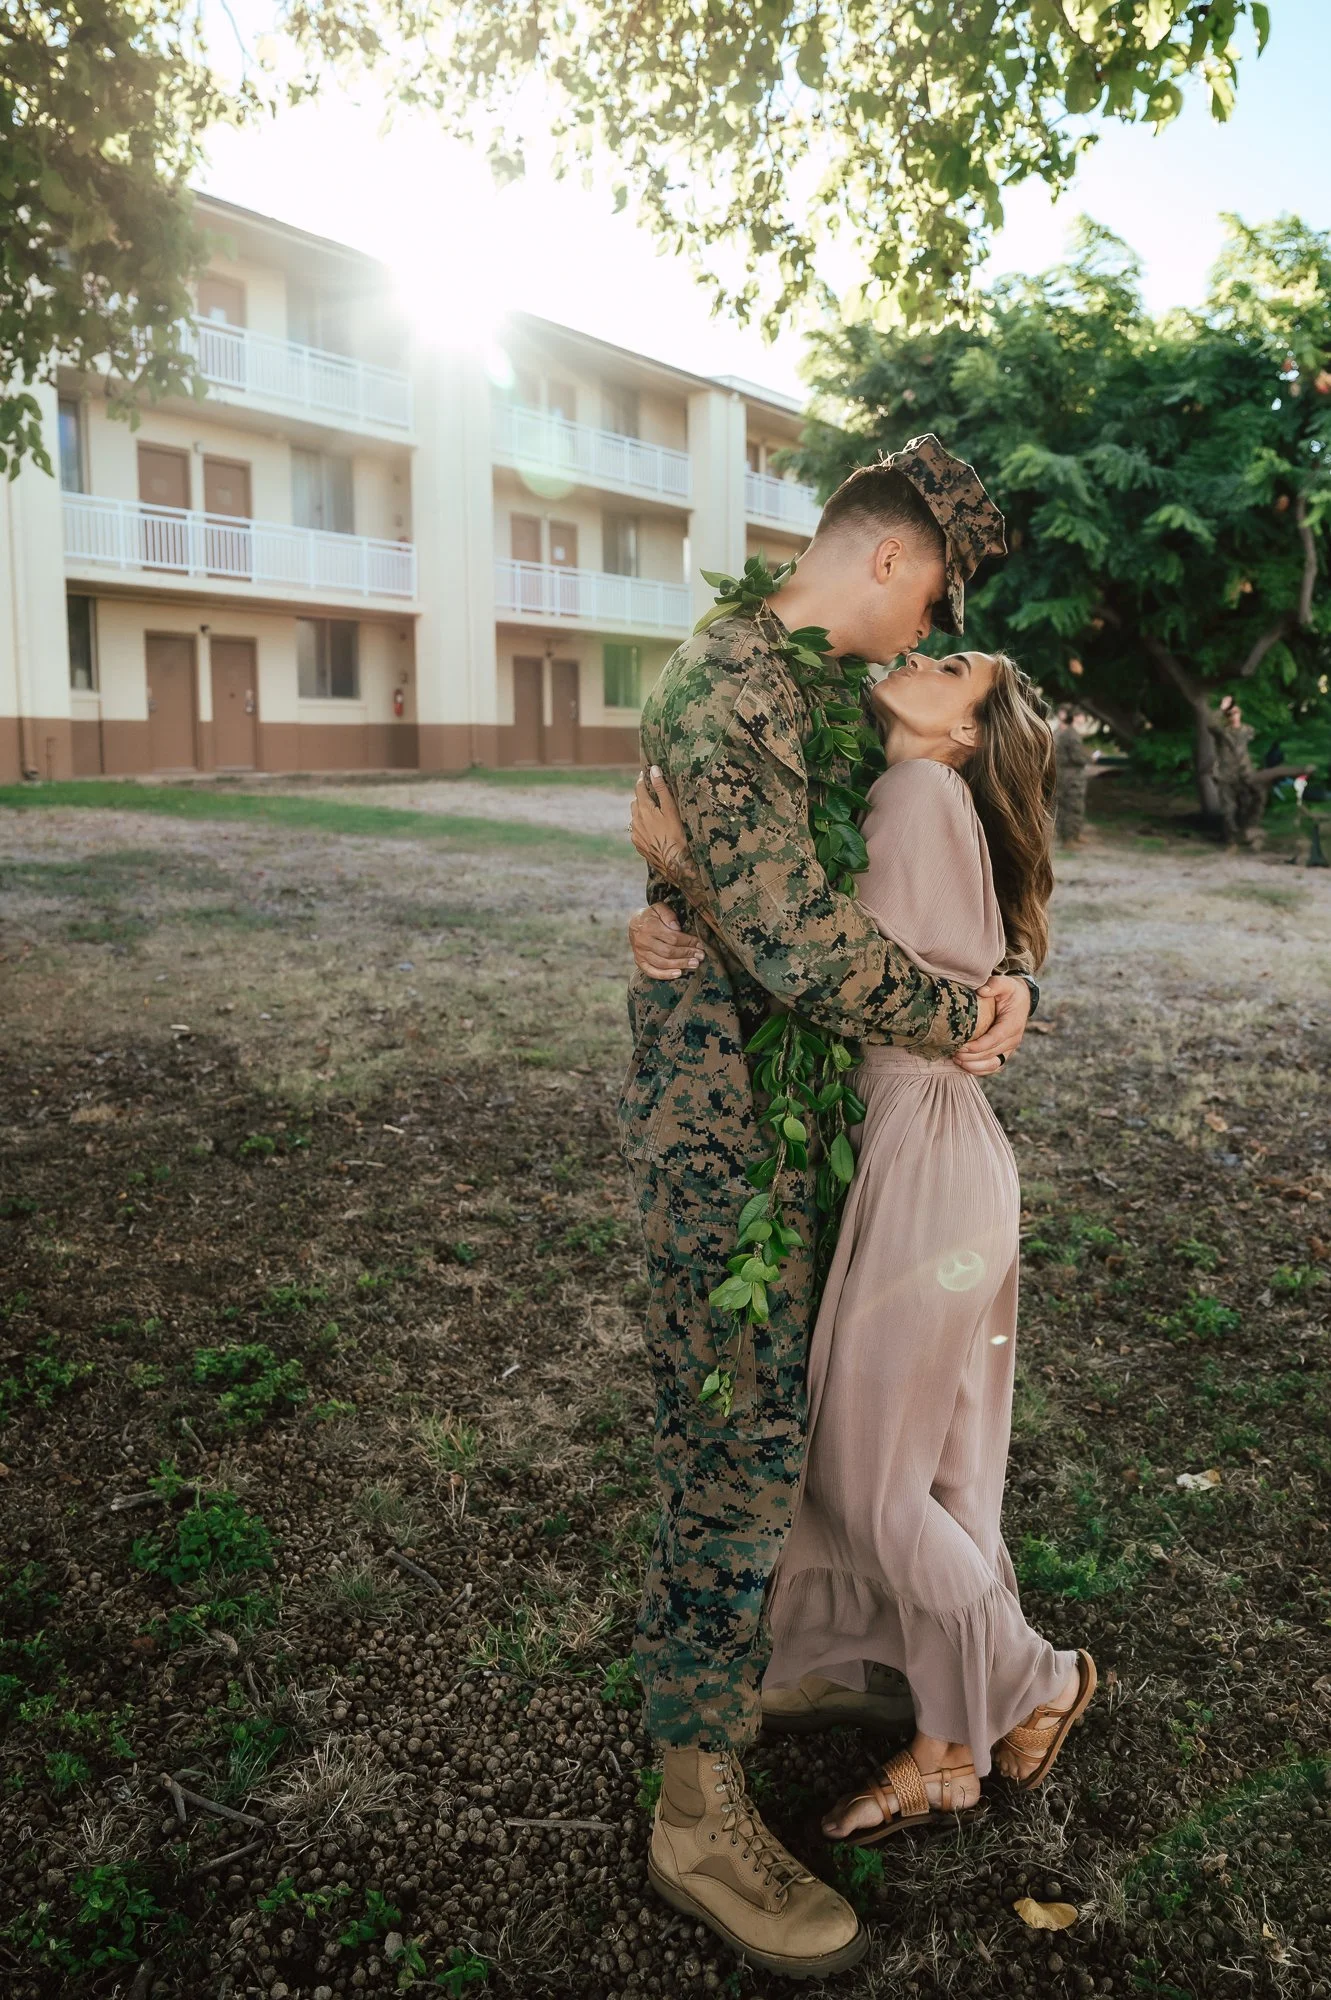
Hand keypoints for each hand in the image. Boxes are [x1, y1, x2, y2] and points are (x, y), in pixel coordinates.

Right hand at [628, 903, 703, 980]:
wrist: (634, 923)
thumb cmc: (651, 916)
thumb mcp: (659, 908)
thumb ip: (668, 915)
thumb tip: (676, 927)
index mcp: (649, 927)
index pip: (672, 937)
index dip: (688, 942)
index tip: (699, 944)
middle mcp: (643, 941)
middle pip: (668, 952)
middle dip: (687, 954)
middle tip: (700, 956)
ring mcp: (640, 953)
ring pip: (662, 963)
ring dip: (680, 965)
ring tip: (694, 964)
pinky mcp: (639, 962)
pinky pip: (652, 971)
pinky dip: (665, 975)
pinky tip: (679, 973)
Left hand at [630, 766, 690, 880]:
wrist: (673, 862)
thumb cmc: (675, 834)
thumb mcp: (670, 809)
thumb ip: (661, 788)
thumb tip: (653, 770)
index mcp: (643, 809)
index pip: (639, 788)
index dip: (643, 780)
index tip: (646, 774)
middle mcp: (635, 820)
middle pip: (636, 802)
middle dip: (642, 797)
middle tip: (653, 796)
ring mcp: (635, 833)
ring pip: (635, 817)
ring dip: (642, 812)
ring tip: (654, 814)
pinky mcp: (637, 844)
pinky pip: (637, 830)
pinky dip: (643, 826)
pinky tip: (653, 830)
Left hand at [952, 974, 1030, 1074]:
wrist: (1022, 999)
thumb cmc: (1010, 991)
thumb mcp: (1005, 984)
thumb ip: (994, 985)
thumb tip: (982, 991)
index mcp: (1012, 1025)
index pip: (994, 1039)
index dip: (977, 1046)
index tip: (961, 1046)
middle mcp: (1013, 1040)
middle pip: (991, 1054)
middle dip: (971, 1057)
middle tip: (952, 1052)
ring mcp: (1009, 1049)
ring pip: (992, 1065)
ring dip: (973, 1066)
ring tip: (956, 1060)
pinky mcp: (1004, 1053)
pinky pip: (992, 1067)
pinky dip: (978, 1070)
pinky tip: (964, 1065)